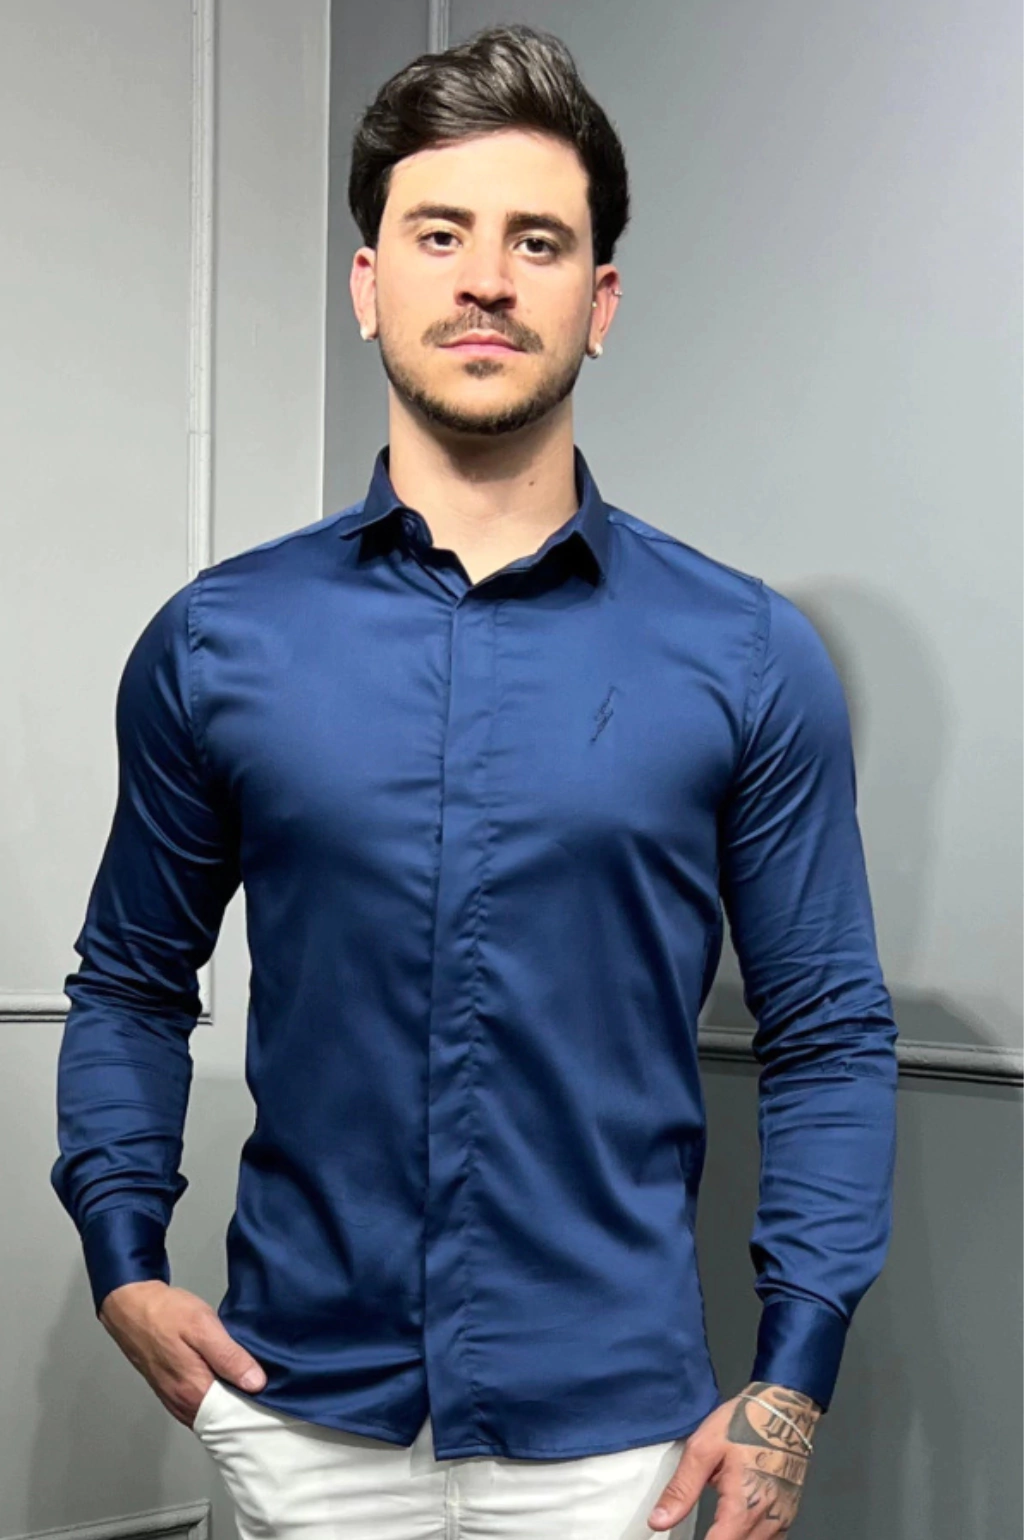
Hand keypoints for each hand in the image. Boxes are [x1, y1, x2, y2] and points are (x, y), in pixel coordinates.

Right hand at [98, 1279, 267, 1428]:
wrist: (131, 1306)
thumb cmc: (165, 1313)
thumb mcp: (203, 1327)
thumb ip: (229, 1357)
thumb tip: (255, 1383)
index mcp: (193, 1391)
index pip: (233, 1417)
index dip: (255, 1407)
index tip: (273, 1396)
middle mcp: (182, 1402)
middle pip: (222, 1417)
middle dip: (245, 1405)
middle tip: (268, 1387)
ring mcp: (174, 1398)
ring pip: (210, 1412)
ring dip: (229, 1401)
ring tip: (251, 1383)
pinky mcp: (170, 1390)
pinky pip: (199, 1403)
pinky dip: (215, 1396)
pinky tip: (226, 1380)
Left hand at [647, 1380, 821, 1536]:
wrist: (785, 1407)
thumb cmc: (745, 1421)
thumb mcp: (703, 1449)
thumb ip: (681, 1490)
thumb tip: (658, 1520)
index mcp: (743, 1506)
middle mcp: (767, 1519)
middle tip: (702, 1527)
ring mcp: (782, 1518)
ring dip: (732, 1539)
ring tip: (716, 1528)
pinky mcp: (789, 1512)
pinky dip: (749, 1536)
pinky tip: (736, 1527)